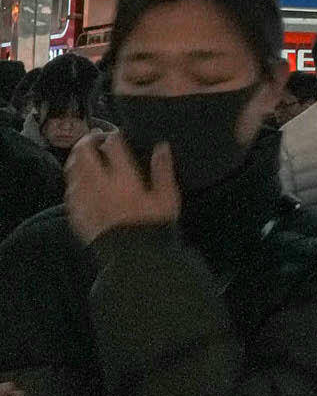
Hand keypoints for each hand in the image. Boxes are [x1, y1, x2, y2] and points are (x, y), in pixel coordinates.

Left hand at [66, 129, 179, 245]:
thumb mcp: (167, 198)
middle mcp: (100, 185)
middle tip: (94, 139)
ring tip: (83, 158)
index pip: (112, 146)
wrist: (133, 259)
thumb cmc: (153, 227)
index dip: (113, 136)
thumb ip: (163, 170)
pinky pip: (69, 193)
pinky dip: (73, 183)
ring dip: (76, 160)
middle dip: (86, 141)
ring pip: (72, 171)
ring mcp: (86, 200)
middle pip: (84, 154)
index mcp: (123, 178)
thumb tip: (162, 147)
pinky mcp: (78, 216)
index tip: (116, 136)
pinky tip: (79, 185)